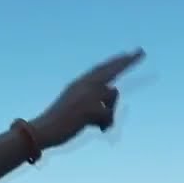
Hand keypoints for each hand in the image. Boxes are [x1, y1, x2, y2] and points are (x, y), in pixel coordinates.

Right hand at [30, 49, 144, 148]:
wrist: (42, 131)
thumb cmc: (58, 123)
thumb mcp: (77, 107)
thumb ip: (94, 99)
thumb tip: (114, 91)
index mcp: (79, 83)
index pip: (101, 69)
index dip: (114, 62)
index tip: (126, 55)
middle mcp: (84, 85)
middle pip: (111, 69)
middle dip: (127, 61)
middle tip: (141, 51)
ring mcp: (87, 95)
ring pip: (113, 96)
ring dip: (110, 112)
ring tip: (98, 124)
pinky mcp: (90, 108)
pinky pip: (109, 116)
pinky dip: (106, 124)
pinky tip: (96, 129)